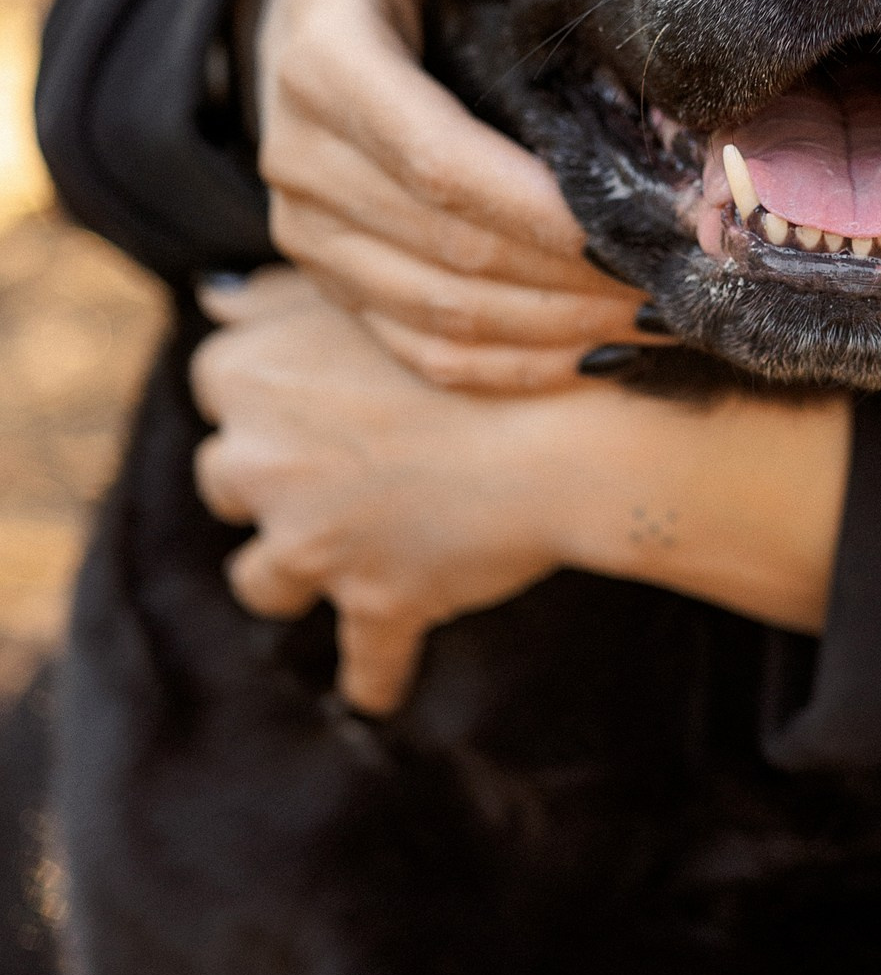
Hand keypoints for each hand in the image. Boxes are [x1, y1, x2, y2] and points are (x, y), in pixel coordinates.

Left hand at [193, 271, 852, 715]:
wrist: (572, 420)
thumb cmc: (485, 326)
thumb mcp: (372, 286)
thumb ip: (282, 294)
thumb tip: (214, 296)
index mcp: (248, 374)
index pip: (218, 380)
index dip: (267, 387)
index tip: (304, 388)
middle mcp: (259, 462)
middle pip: (229, 481)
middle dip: (270, 482)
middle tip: (328, 468)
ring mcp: (313, 543)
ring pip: (265, 580)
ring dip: (297, 573)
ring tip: (338, 564)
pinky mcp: (379, 603)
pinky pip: (366, 663)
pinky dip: (375, 674)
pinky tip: (382, 688)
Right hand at [253, 0, 662, 391]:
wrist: (280, 31)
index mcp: (322, 71)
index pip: (441, 162)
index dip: (540, 207)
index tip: (634, 223)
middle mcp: (303, 164)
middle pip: (453, 249)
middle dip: (572, 276)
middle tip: (676, 279)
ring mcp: (309, 236)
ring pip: (441, 313)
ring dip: (555, 328)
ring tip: (654, 317)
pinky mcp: (328, 283)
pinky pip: (419, 349)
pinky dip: (508, 368)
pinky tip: (592, 354)